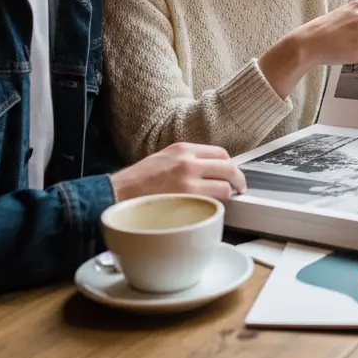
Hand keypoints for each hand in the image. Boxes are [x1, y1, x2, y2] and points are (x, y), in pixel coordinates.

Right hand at [109, 142, 246, 201]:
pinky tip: (208, 208)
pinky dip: (215, 206)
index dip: (229, 165)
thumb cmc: (138, 181)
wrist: (118, 195)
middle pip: (228, 167)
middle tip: (239, 188)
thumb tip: (210, 169)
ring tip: (220, 200)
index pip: (220, 153)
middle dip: (238, 179)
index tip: (231, 174)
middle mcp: (188, 162)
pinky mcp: (186, 200)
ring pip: (224, 187)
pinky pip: (213, 202)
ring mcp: (188, 181)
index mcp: (183, 149)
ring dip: (225, 195)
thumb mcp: (164, 159)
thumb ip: (187, 161)